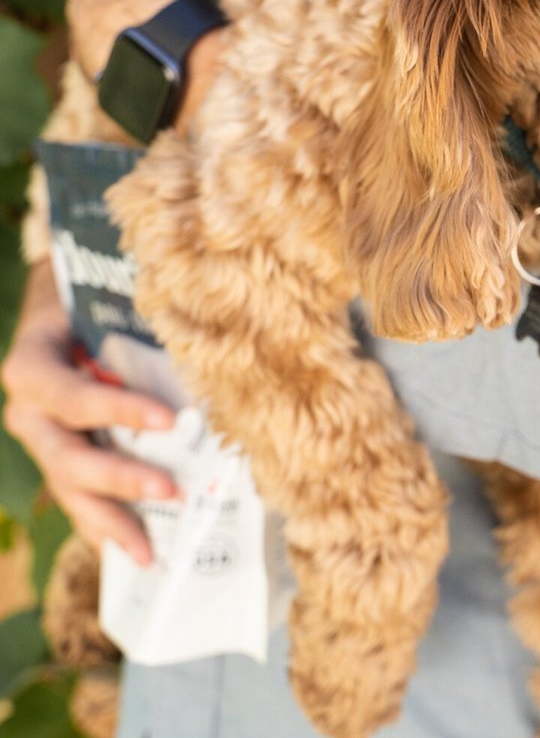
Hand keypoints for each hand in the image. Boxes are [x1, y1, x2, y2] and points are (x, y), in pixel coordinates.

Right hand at [2, 262, 179, 564]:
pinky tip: (135, 548)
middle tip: (171, 490)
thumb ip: (136, 322)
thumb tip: (203, 335)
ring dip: (111, 517)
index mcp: (33, 365)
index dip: (116, 410)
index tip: (168, 421)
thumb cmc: (92, 297)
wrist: (64, 300)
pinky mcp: (62, 454)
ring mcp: (43, 437)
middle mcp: (29, 409)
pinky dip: (106, 521)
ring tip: (149, 550)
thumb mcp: (105, 298)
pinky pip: (79, 494)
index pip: (71, 395)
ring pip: (70, 486)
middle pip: (66, 455)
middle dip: (118, 478)